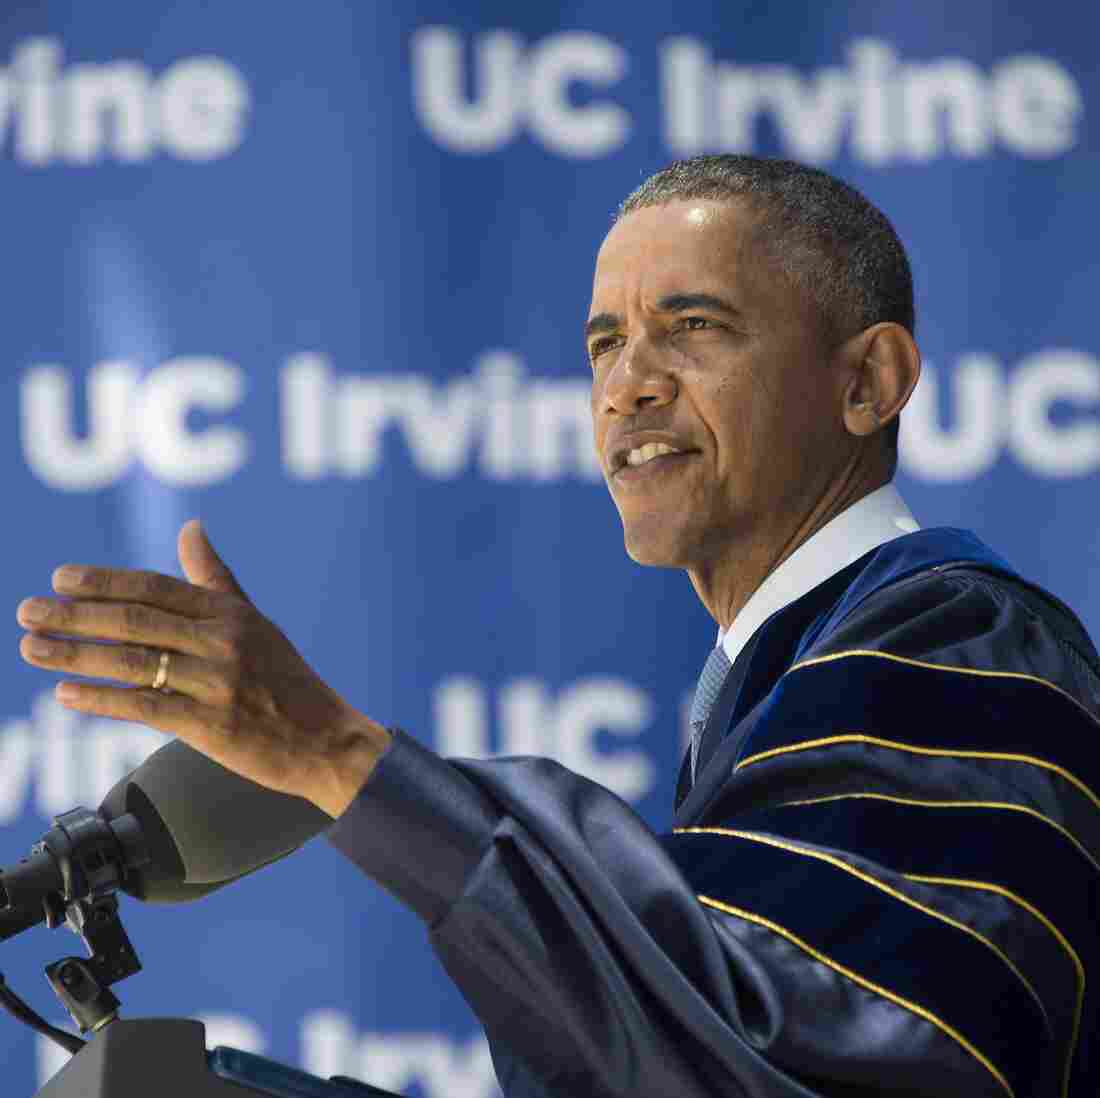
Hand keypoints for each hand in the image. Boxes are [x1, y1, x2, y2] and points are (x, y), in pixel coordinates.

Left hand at [16, 520, 390, 817]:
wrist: (327, 740)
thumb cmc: (288, 681)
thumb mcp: (256, 622)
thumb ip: (216, 578)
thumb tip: (190, 528)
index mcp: (232, 614)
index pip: (157, 589)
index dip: (106, 582)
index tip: (62, 579)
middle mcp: (224, 643)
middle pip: (137, 621)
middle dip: (76, 616)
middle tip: (29, 611)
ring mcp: (218, 684)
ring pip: (134, 662)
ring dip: (76, 654)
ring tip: (33, 648)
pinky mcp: (213, 726)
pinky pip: (146, 706)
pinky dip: (102, 699)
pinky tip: (67, 693)